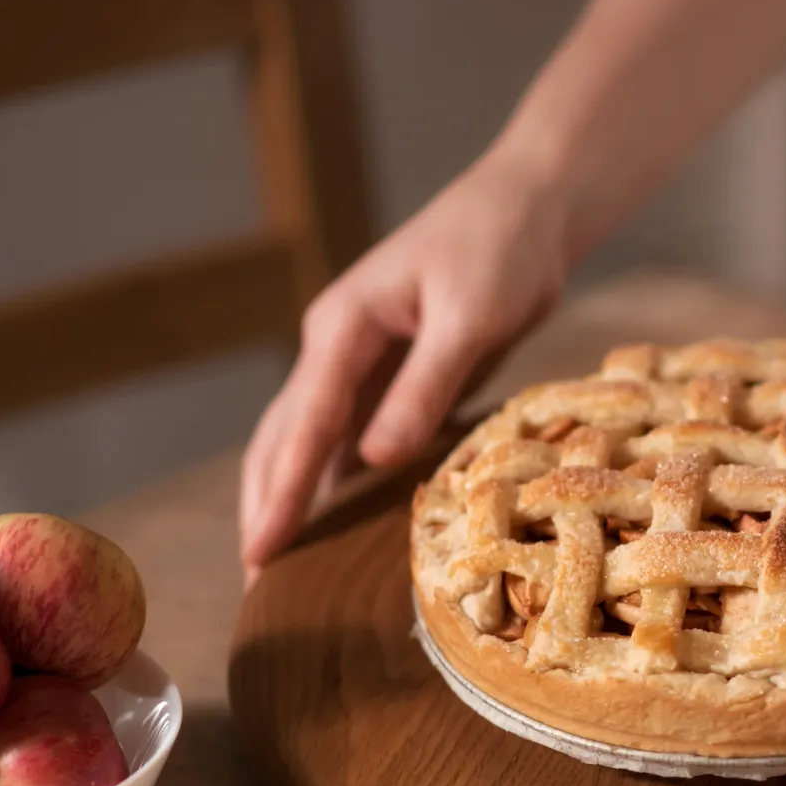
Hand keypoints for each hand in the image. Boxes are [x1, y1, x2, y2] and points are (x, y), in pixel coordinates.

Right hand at [239, 148, 574, 584]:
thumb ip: (423, 386)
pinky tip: (339, 521)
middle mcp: (339, 346)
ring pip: (314, 440)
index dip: (281, 494)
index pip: (302, 425)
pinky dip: (340, 479)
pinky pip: (356, 435)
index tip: (259, 551)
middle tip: (254, 578)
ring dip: (295, 496)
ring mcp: (363, 360)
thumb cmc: (500, 248)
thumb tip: (373, 460)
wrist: (531, 207)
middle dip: (267, 504)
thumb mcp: (468, 318)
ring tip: (282, 562)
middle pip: (286, 437)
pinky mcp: (397, 372)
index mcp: (343, 327)